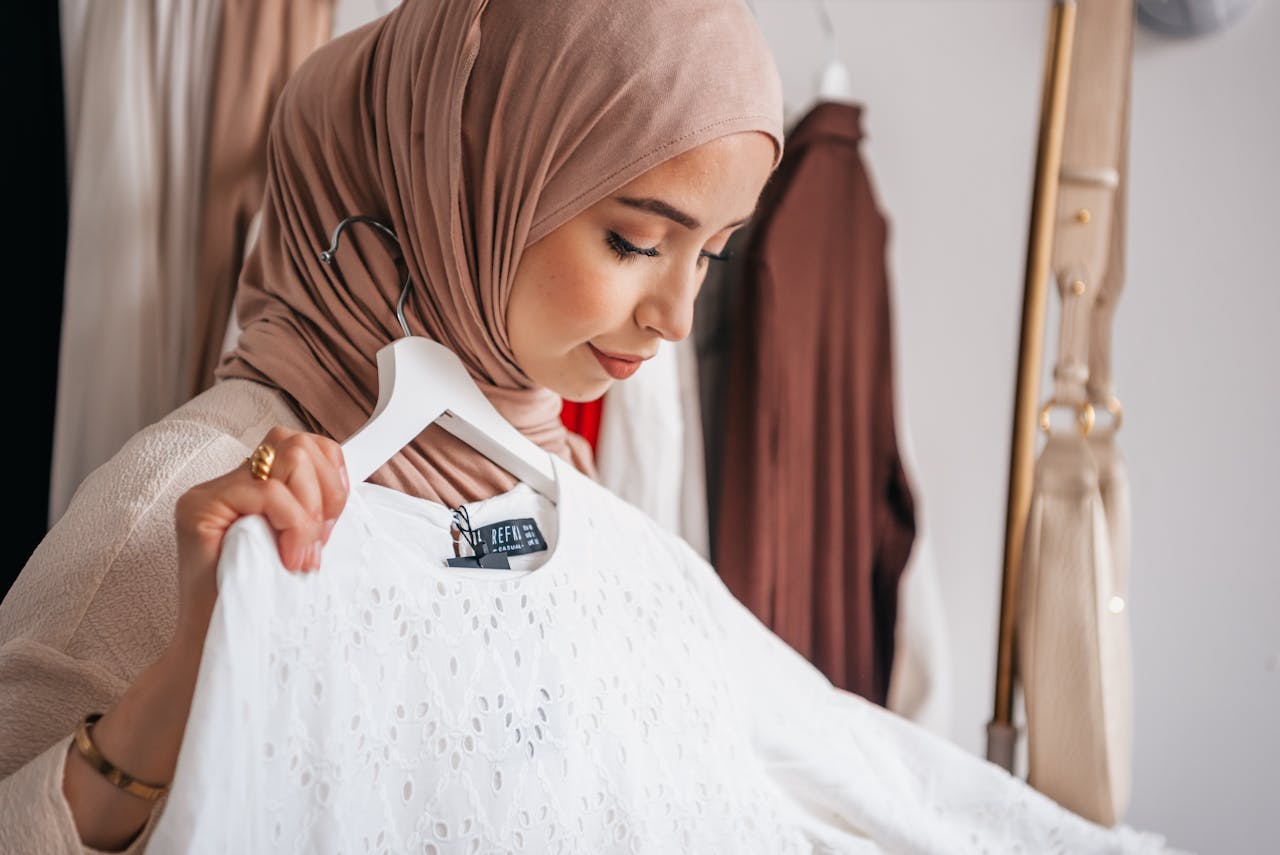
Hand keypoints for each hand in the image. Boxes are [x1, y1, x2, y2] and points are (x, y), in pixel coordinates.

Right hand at [172, 426, 348, 648]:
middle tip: (319, 541)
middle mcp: (228, 483)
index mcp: (253, 489)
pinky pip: (269, 493)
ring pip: (288, 459)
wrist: (225, 651)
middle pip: (298, 443)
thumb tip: (346, 483)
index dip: (333, 472)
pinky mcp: (199, 509)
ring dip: (310, 511)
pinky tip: (289, 559)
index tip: (336, 518)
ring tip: (302, 554)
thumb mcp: (303, 547)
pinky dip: (293, 525)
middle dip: (326, 491)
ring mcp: (210, 493)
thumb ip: (313, 512)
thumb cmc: (267, 606)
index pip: (303, 444)